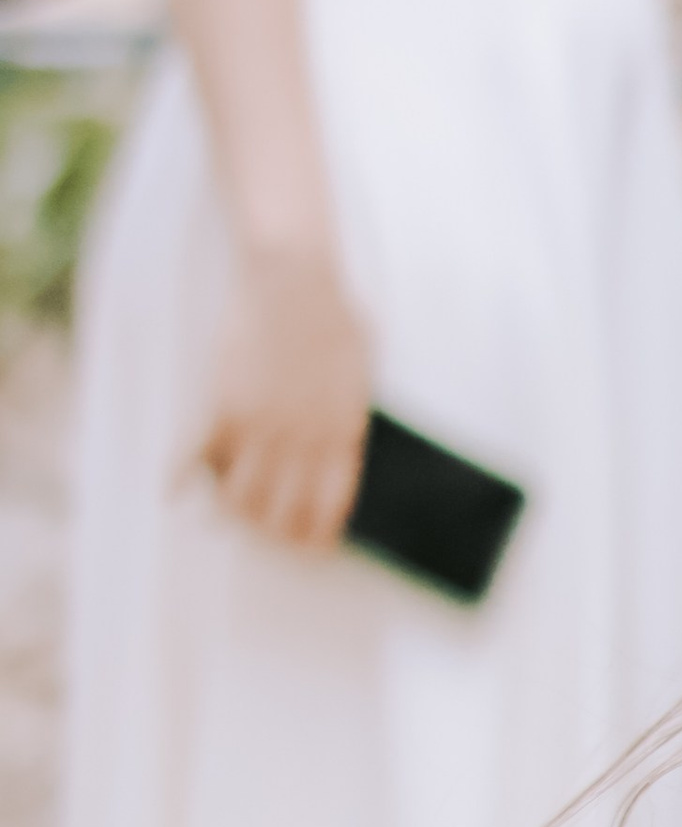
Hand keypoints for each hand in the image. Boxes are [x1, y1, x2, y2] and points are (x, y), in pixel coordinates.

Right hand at [201, 248, 371, 546]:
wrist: (293, 278)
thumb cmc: (334, 316)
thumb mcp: (360, 371)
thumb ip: (351, 414)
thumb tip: (346, 448)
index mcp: (343, 430)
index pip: (330, 505)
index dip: (319, 535)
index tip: (313, 548)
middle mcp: (302, 438)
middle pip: (281, 514)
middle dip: (275, 536)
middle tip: (269, 537)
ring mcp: (260, 426)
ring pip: (239, 499)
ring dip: (233, 513)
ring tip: (231, 512)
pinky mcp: (224, 408)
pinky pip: (199, 459)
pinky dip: (182, 479)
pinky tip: (174, 492)